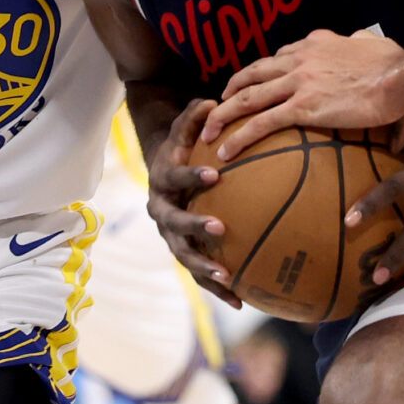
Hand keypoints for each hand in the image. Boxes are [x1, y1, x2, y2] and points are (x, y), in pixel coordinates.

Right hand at [146, 98, 236, 299]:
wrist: (163, 174)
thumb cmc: (182, 147)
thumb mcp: (182, 130)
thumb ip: (193, 117)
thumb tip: (214, 101)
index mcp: (161, 180)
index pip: (175, 177)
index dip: (191, 176)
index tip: (215, 175)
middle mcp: (160, 211)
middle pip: (174, 223)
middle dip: (195, 228)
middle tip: (220, 229)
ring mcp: (170, 236)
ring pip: (184, 256)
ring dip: (204, 269)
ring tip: (228, 278)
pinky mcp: (183, 253)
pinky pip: (200, 273)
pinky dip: (218, 288)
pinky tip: (243, 302)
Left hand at [204, 29, 403, 156]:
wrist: (397, 78)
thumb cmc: (394, 66)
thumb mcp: (375, 44)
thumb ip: (363, 42)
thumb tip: (365, 39)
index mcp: (315, 45)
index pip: (279, 57)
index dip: (262, 71)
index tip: (254, 83)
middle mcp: (300, 59)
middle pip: (253, 73)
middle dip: (231, 89)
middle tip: (218, 104)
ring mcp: (297, 82)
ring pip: (247, 98)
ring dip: (222, 115)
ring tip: (208, 132)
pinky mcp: (302, 107)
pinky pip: (260, 123)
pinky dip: (239, 137)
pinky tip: (226, 151)